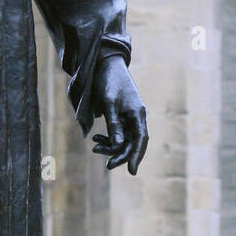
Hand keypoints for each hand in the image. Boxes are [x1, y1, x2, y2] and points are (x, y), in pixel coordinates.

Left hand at [91, 55, 147, 174]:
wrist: (104, 64)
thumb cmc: (108, 81)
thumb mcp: (109, 104)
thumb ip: (113, 125)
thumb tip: (117, 145)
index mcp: (137, 114)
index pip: (141, 139)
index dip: (137, 156)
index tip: (131, 171)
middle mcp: (136, 116)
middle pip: (133, 142)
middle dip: (120, 154)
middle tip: (107, 165)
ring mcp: (129, 115)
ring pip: (124, 138)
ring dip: (111, 146)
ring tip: (95, 148)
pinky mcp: (121, 114)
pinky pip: (118, 132)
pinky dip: (108, 137)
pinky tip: (96, 138)